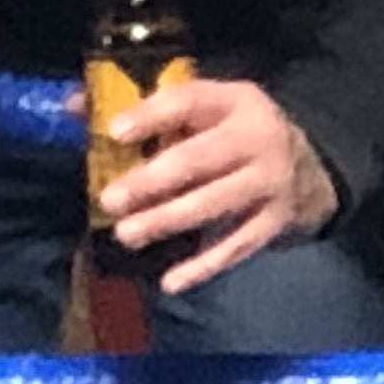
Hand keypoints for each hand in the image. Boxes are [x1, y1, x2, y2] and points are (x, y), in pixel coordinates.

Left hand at [97, 73, 340, 293]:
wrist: (311, 168)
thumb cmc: (235, 134)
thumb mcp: (204, 109)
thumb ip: (142, 108)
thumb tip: (72, 106)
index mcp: (235, 101)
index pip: (190, 101)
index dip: (151, 115)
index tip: (113, 132)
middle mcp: (258, 138)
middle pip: (201, 158)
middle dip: (152, 181)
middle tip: (110, 200)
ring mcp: (271, 182)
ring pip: (214, 204)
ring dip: (168, 221)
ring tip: (127, 235)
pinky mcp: (276, 221)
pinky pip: (237, 246)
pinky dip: (204, 266)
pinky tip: (171, 282)